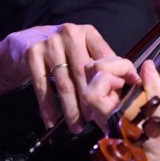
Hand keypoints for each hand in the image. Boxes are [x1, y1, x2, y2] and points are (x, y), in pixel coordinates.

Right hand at [0, 23, 116, 131]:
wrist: (26, 41)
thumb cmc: (63, 50)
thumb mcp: (84, 47)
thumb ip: (103, 62)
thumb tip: (132, 81)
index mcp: (87, 33)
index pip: (104, 58)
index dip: (113, 80)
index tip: (118, 102)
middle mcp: (69, 34)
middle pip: (83, 74)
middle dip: (90, 101)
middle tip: (95, 122)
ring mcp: (50, 43)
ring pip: (64, 83)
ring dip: (71, 109)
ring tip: (77, 127)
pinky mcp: (33, 54)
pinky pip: (42, 86)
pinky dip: (47, 107)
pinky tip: (51, 121)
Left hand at [84, 58, 159, 160]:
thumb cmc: (153, 144)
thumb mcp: (159, 115)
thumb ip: (153, 87)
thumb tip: (148, 64)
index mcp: (107, 110)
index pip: (98, 78)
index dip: (117, 70)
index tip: (135, 78)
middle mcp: (96, 108)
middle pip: (90, 70)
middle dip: (113, 64)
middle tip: (132, 76)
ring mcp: (97, 107)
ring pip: (92, 75)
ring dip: (112, 70)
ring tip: (129, 79)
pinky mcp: (101, 107)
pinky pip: (98, 83)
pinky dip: (112, 77)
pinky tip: (127, 85)